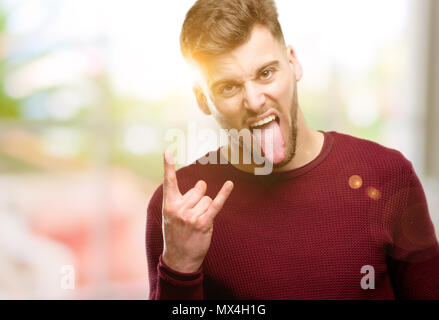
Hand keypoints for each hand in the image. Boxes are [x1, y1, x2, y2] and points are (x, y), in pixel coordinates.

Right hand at [161, 150, 233, 272]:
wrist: (178, 259)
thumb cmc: (176, 235)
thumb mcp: (170, 217)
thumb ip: (181, 199)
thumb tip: (201, 184)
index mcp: (168, 205)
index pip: (169, 181)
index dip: (168, 165)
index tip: (168, 150)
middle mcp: (178, 208)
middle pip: (199, 189)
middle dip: (200, 199)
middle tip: (192, 216)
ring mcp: (190, 216)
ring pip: (207, 198)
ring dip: (206, 209)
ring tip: (197, 223)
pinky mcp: (203, 223)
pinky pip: (215, 204)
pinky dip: (224, 194)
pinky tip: (230, 184)